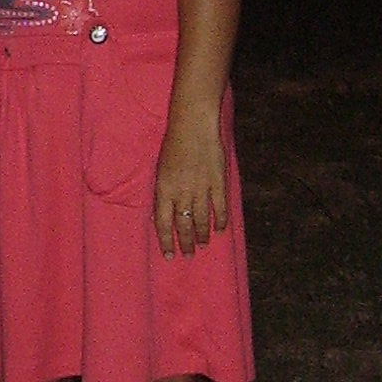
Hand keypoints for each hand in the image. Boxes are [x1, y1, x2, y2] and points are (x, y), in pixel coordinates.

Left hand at [153, 108, 227, 257]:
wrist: (193, 125)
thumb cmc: (173, 144)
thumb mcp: (161, 169)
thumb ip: (163, 192)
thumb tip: (161, 215)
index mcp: (163, 189)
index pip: (162, 223)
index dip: (166, 242)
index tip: (169, 256)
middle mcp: (181, 193)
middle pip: (183, 226)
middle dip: (185, 244)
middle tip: (188, 255)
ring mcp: (201, 189)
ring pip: (201, 220)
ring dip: (202, 235)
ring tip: (202, 244)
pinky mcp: (218, 183)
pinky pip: (219, 208)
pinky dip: (220, 221)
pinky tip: (220, 230)